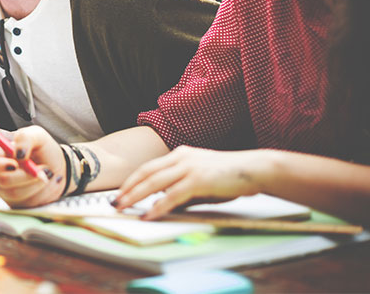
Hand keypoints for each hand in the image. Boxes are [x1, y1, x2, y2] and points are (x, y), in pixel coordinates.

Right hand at [0, 126, 66, 207]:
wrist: (58, 170)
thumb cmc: (44, 151)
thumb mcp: (38, 136)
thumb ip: (26, 137)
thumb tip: (18, 153)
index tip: (15, 164)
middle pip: (0, 179)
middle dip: (24, 176)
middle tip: (39, 169)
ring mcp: (4, 189)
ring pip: (14, 192)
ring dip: (34, 182)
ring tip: (45, 173)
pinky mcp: (14, 202)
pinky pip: (23, 200)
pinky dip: (37, 190)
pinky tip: (42, 183)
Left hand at [115, 146, 273, 219]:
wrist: (255, 169)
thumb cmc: (230, 177)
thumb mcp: (200, 181)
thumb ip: (181, 190)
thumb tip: (163, 205)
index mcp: (180, 154)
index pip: (148, 167)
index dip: (132, 180)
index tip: (120, 192)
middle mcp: (181, 157)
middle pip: (145, 173)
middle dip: (127, 189)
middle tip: (114, 202)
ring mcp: (189, 167)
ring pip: (154, 183)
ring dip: (135, 197)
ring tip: (123, 208)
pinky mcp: (198, 179)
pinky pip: (172, 195)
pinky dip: (158, 206)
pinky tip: (148, 215)